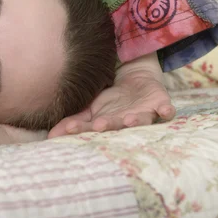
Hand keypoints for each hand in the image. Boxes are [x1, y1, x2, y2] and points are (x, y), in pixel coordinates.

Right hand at [48, 53, 175, 138]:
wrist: (136, 80)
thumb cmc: (111, 101)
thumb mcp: (89, 109)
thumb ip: (73, 122)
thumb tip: (50, 137)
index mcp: (107, 125)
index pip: (92, 128)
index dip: (83, 129)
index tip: (71, 129)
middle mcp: (125, 122)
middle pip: (117, 126)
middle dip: (110, 126)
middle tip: (99, 126)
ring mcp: (144, 114)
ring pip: (142, 120)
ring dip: (137, 121)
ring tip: (128, 120)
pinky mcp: (159, 103)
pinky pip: (166, 108)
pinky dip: (166, 110)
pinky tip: (165, 111)